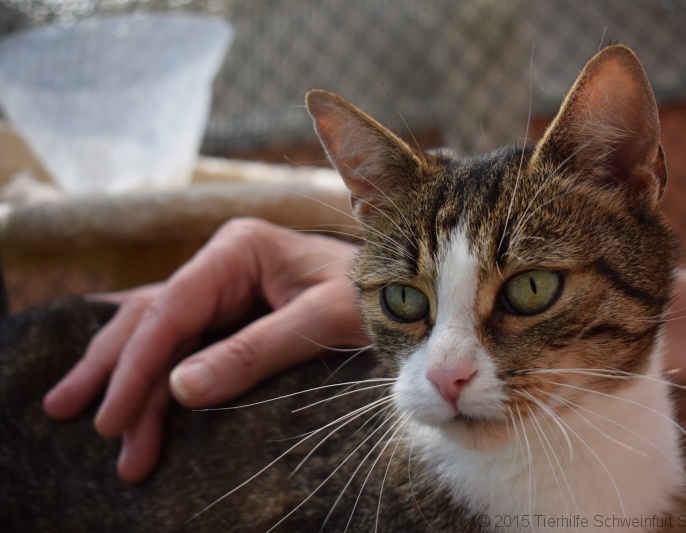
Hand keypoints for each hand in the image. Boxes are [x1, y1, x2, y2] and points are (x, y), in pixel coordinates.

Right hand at [44, 218, 366, 481]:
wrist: (404, 286)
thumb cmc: (373, 294)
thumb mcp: (321, 321)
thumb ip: (255, 350)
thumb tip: (182, 389)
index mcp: (240, 248)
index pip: (173, 309)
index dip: (139, 365)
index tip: (116, 415)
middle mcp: (223, 262)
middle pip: (153, 319)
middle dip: (118, 373)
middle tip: (87, 423)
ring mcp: (223, 284)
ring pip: (158, 330)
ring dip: (128, 379)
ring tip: (102, 427)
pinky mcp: (231, 308)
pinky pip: (177, 337)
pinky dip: (150, 368)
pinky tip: (118, 381)